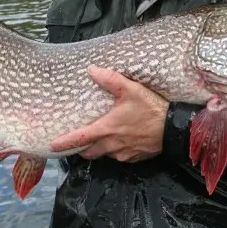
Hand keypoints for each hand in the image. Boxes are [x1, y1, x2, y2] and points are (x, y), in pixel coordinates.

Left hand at [50, 65, 168, 161]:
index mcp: (107, 129)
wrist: (174, 129)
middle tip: (81, 140)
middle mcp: (112, 145)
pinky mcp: (135, 158)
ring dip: (102, 147)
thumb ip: (110, 80)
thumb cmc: (152, 108)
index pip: (79, 138)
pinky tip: (125, 138)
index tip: (52, 146)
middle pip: (89, 152)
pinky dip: (118, 149)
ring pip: (105, 154)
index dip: (64, 142)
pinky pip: (121, 156)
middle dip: (83, 148)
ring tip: (105, 136)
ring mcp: (124, 154)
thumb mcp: (131, 90)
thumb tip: (91, 70)